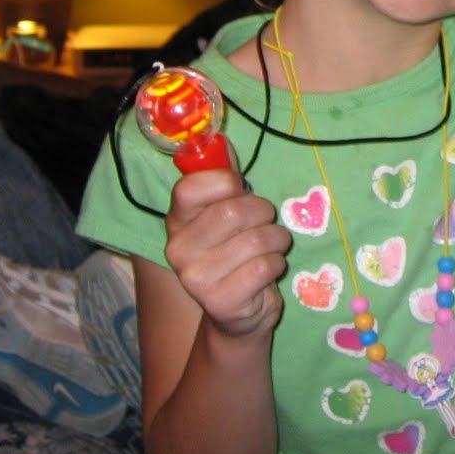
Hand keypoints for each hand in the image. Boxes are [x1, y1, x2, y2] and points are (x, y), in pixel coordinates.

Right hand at [163, 168, 292, 340]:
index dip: (226, 183)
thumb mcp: (226, 212)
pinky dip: (277, 263)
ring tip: (273, 245)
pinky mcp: (219, 302)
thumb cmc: (235, 251)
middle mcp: (177, 249)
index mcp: (176, 220)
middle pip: (233, 211)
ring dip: (277, 239)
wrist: (236, 313)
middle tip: (266, 220)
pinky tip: (269, 269)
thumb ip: (224, 179)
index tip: (240, 190)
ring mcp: (194, 279)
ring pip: (255, 239)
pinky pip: (264, 267)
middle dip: (263, 211)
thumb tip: (222, 140)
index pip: (190, 188)